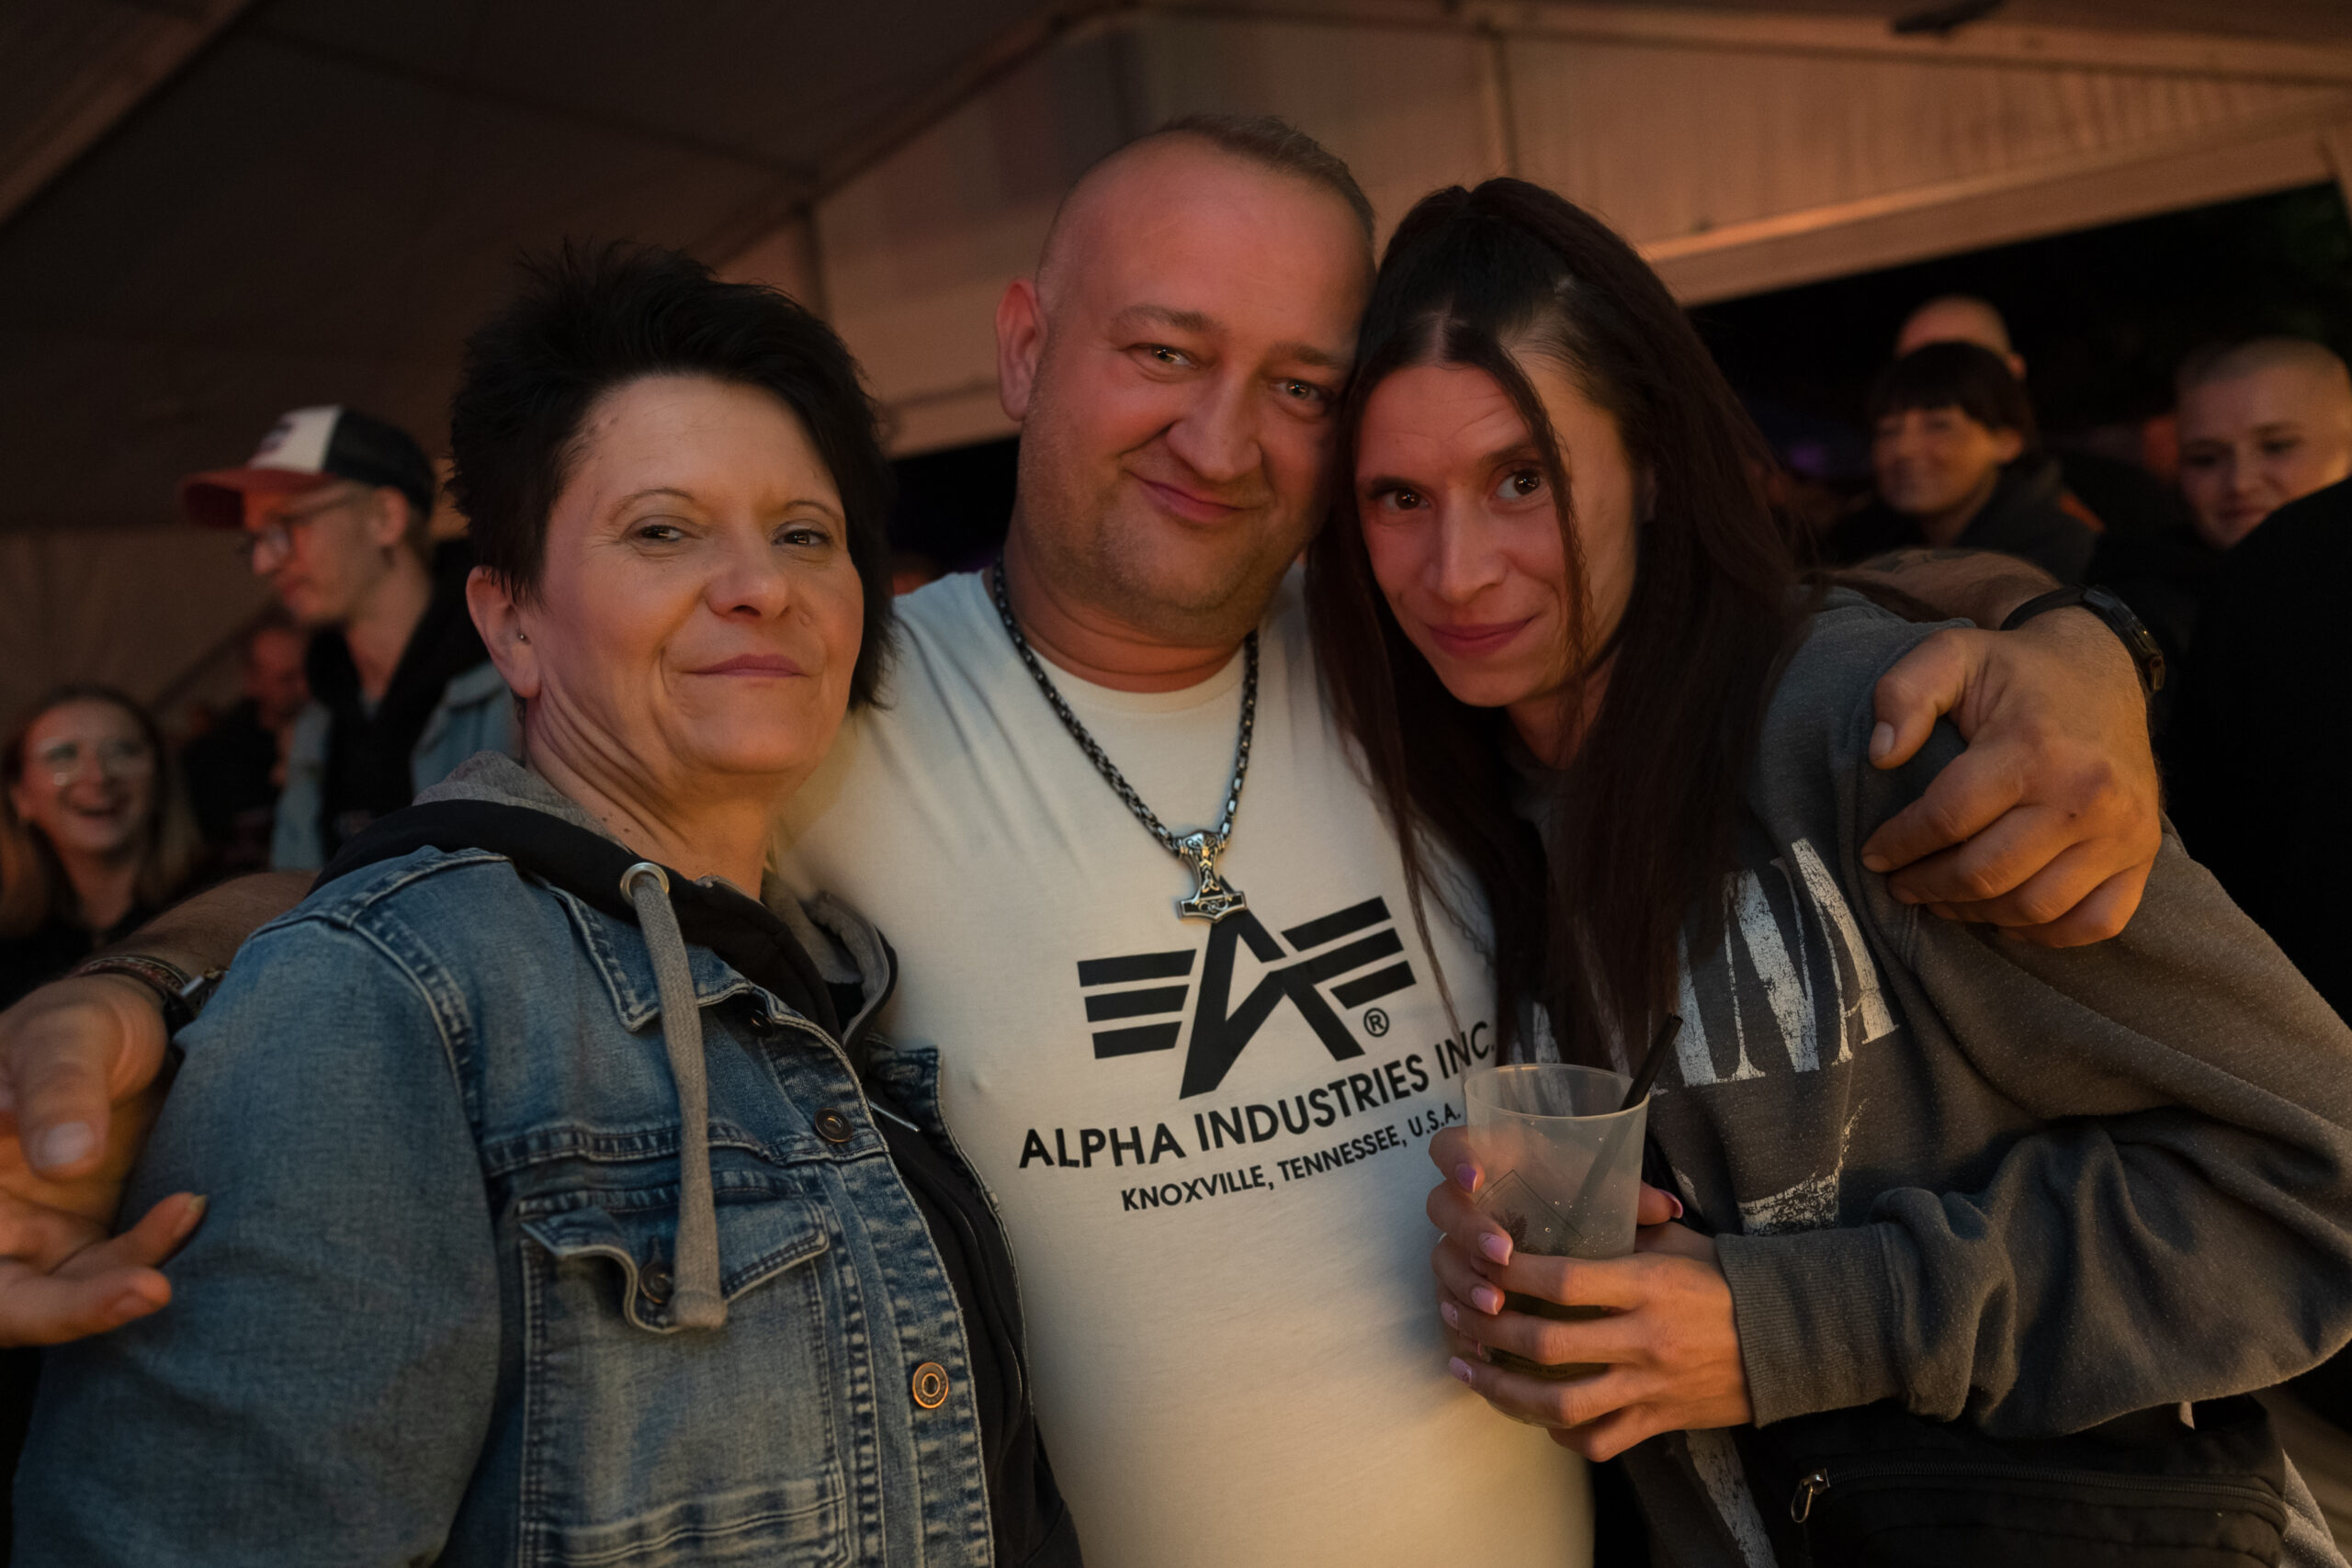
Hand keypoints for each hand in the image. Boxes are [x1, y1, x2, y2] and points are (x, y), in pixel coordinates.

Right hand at [0, 974, 182, 1345]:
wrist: (138, 1024)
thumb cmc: (79, 1023)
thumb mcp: (66, 1035)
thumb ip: (59, 1089)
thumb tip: (65, 1160)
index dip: (8, 1294)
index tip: (91, 1272)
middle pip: (11, 1303)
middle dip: (75, 1310)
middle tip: (151, 1289)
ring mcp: (38, 1236)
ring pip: (69, 1293)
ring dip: (129, 1275)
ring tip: (188, 1209)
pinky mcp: (93, 1239)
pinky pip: (119, 1268)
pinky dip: (154, 1249)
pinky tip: (190, 1207)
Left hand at [1425, 1127, 1748, 1459]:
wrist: (1789, 1336)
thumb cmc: (1724, 1278)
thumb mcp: (1676, 1240)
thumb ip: (1622, 1226)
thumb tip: (1565, 1202)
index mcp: (1646, 1284)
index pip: (1564, 1280)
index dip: (1512, 1273)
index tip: (1480, 1262)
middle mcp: (1644, 1338)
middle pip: (1549, 1345)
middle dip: (1492, 1332)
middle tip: (1458, 1318)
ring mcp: (1650, 1386)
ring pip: (1562, 1405)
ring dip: (1505, 1393)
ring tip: (1469, 1373)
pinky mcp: (1659, 1420)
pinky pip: (1599, 1440)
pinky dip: (1561, 1435)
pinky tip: (1534, 1418)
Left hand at [1860, 608, 2157, 946]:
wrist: (2102, 668)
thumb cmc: (2015, 671)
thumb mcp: (1952, 655)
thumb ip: (1903, 693)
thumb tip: (1881, 755)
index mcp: (2034, 747)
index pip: (1948, 819)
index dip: (1900, 844)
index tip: (1872, 854)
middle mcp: (2086, 795)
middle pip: (1987, 873)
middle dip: (1928, 886)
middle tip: (1899, 883)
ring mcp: (2124, 830)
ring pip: (2034, 907)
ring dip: (1975, 913)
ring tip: (1940, 897)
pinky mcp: (2144, 853)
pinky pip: (2095, 922)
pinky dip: (2045, 933)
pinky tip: (2005, 916)